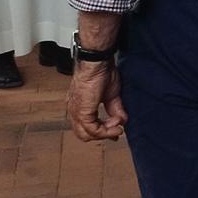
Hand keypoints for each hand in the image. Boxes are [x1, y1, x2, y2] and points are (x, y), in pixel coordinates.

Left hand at [68, 12, 126, 142]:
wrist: (97, 62)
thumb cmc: (101, 71)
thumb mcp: (111, 95)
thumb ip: (115, 109)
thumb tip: (122, 120)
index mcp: (79, 105)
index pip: (85, 127)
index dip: (101, 132)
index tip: (116, 131)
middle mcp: (74, 110)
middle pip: (84, 135)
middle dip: (103, 134)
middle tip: (117, 130)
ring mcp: (76, 112)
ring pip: (87, 135)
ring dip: (106, 133)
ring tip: (118, 125)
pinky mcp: (82, 112)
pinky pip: (93, 130)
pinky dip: (106, 131)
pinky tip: (117, 124)